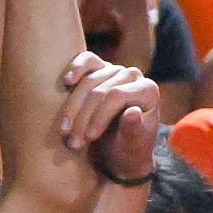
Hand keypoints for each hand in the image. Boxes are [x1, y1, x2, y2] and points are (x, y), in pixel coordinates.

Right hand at [60, 51, 161, 177]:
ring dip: (72, 108)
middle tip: (73, 142)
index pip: (117, 95)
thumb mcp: (133, 146)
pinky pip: (87, 60)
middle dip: (83, 117)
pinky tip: (67, 81)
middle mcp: (133, 75)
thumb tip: (132, 112)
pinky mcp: (100, 68)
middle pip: (100, 90)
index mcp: (148, 90)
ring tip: (64, 131)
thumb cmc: (130, 150)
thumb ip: (134, 130)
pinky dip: (75, 68)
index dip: (99, 116)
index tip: (89, 137)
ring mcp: (116, 70)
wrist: (120, 151)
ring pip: (88, 81)